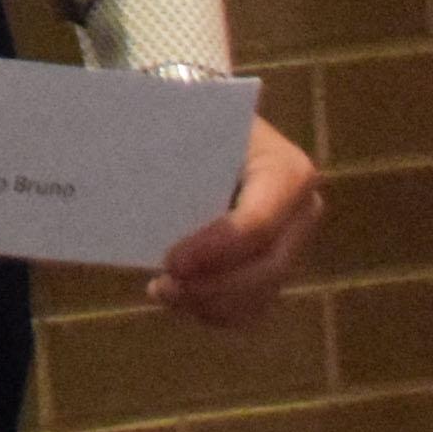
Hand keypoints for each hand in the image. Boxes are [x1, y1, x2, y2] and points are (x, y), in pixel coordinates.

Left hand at [152, 115, 319, 327]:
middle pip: (267, 265)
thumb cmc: (197, 122)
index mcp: (287, 170)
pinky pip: (256, 303)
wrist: (213, 129)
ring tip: (164, 292)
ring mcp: (293, 241)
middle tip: (162, 287)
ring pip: (263, 291)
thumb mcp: (189, 121)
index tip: (171, 263)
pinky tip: (184, 301)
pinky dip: (220, 310)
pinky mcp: (276, 262)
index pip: (259, 222)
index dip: (217, 249)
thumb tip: (131, 164)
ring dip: (213, 302)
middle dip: (214, 285)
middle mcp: (301, 210)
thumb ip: (168, 146)